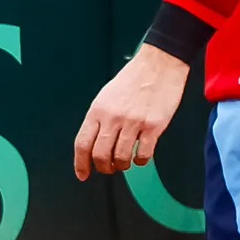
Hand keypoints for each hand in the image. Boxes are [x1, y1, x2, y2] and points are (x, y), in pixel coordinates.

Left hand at [73, 45, 189, 178]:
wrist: (159, 65)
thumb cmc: (132, 81)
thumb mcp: (106, 97)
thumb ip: (99, 120)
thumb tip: (93, 146)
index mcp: (98, 110)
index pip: (82, 143)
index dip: (80, 163)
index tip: (83, 174)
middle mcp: (113, 117)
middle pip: (100, 156)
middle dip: (103, 168)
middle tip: (109, 168)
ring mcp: (134, 122)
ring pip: (121, 159)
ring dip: (122, 166)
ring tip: (125, 162)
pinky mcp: (153, 126)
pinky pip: (143, 154)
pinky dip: (140, 161)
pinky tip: (140, 157)